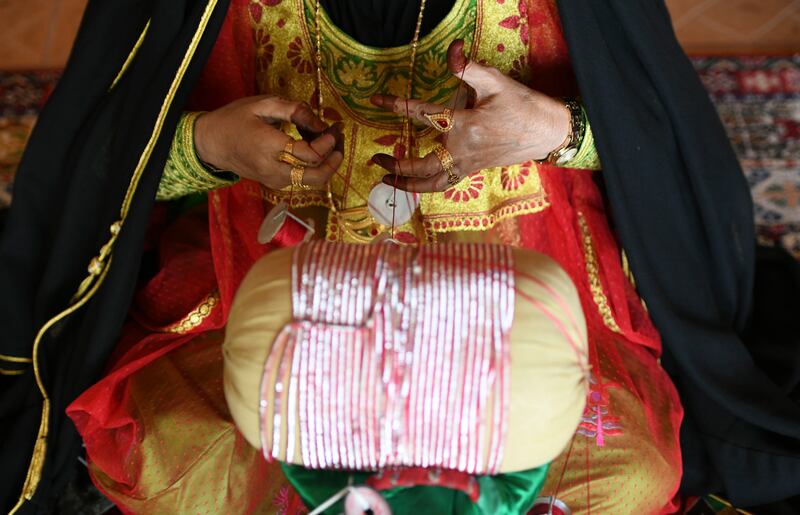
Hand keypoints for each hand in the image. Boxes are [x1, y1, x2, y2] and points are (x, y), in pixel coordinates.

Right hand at [194, 95, 343, 189]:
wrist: (212, 144)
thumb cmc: (235, 119)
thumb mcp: (262, 104)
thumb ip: (294, 110)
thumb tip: (321, 123)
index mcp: (269, 146)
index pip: (309, 155)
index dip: (327, 144)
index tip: (333, 130)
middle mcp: (273, 168)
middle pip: (315, 177)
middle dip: (333, 162)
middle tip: (340, 146)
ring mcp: (274, 180)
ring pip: (311, 181)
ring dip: (326, 165)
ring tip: (330, 146)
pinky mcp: (275, 183)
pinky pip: (301, 179)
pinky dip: (313, 167)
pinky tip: (313, 150)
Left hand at [370, 39, 569, 191]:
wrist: (546, 132)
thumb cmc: (522, 106)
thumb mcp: (495, 82)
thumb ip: (468, 68)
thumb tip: (452, 49)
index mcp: (465, 126)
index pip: (423, 115)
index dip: (398, 106)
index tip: (377, 101)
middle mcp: (463, 150)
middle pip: (421, 166)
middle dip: (396, 165)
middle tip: (376, 159)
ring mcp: (468, 164)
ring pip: (432, 183)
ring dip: (408, 184)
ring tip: (388, 179)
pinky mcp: (473, 170)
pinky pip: (444, 183)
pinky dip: (426, 186)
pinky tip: (415, 181)